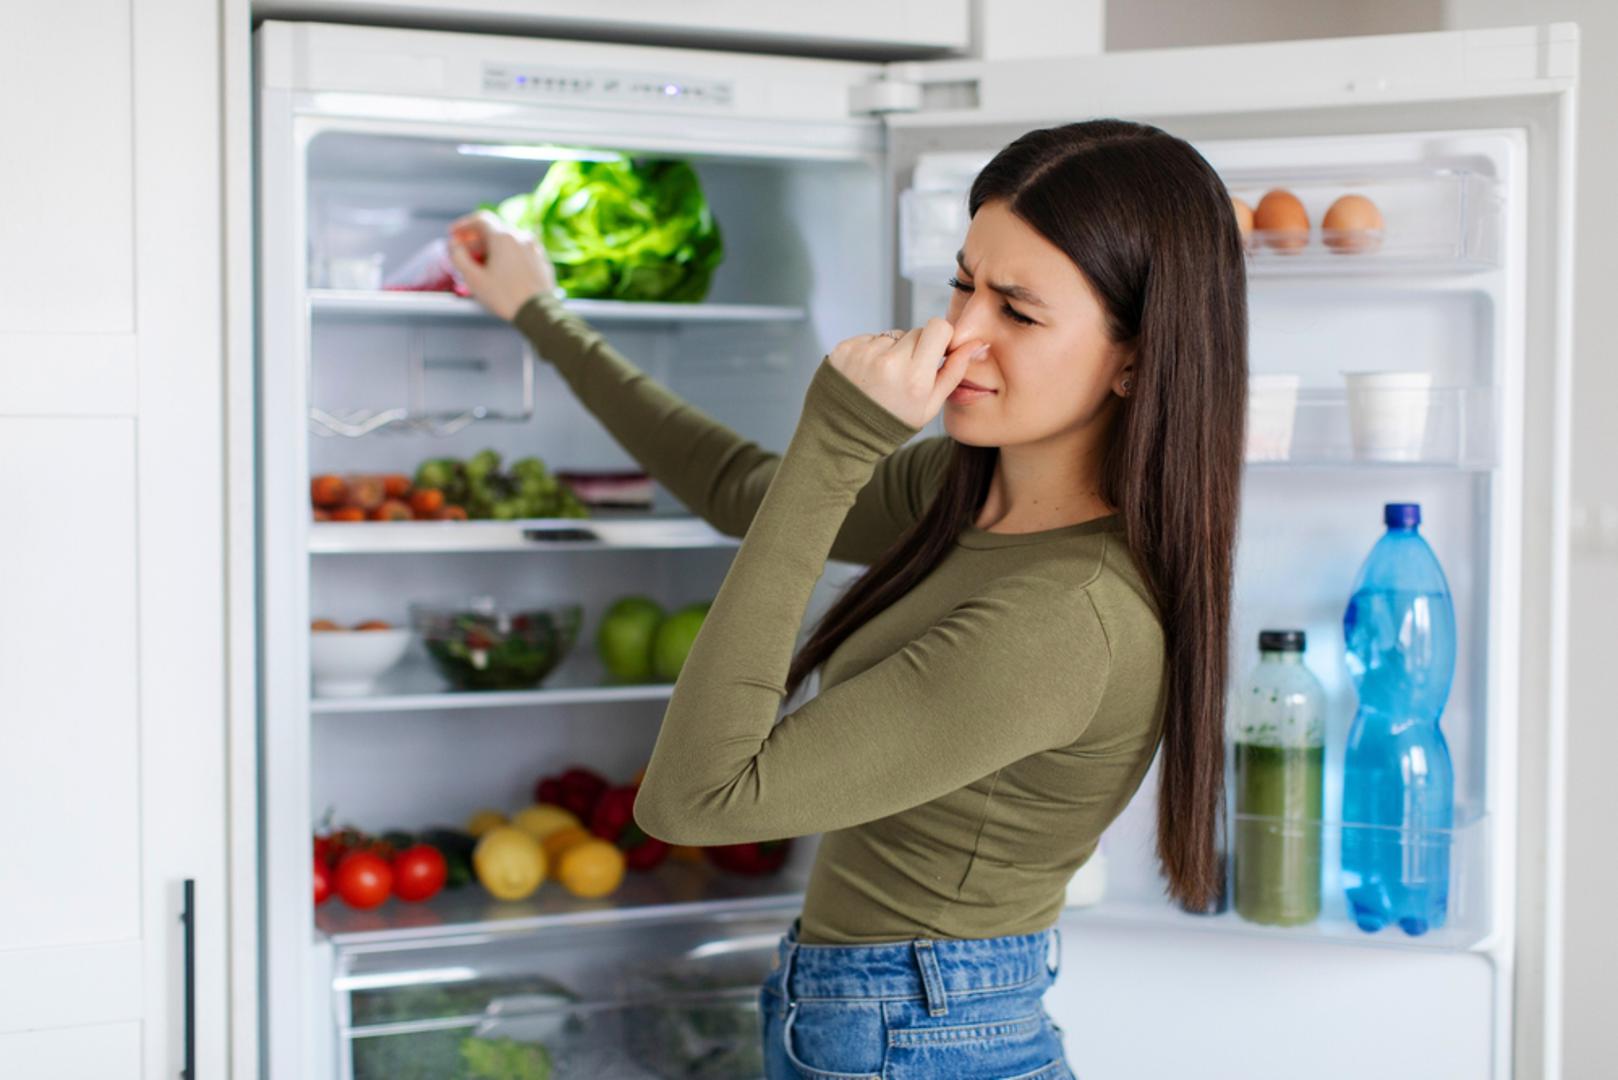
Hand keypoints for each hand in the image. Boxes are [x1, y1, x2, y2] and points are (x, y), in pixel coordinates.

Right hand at [446, 210, 558, 321]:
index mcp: (503, 237)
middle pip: (494, 230)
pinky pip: (521, 252)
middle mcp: (521, 237)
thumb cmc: (506, 297)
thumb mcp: (474, 279)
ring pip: (508, 241)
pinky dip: (508, 255)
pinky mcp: (542, 261)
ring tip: (481, 263)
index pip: (480, 219)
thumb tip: (454, 246)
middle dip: (475, 239)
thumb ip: (459, 258)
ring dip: (492, 248)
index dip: (463, 225)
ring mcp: (535, 248)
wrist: (539, 313)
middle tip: (463, 252)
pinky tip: (501, 270)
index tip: (453, 234)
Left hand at [826, 319, 986, 428]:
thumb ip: (955, 372)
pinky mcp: (844, 350)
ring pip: (891, 335)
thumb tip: (977, 344)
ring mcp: (864, 354)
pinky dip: (870, 352)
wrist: (842, 435)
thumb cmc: (891, 423)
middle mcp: (889, 362)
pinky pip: (868, 339)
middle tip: (904, 375)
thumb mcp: (929, 406)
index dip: (940, 338)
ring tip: (882, 379)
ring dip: (891, 350)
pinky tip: (865, 376)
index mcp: (915, 377)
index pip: (938, 327)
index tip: (935, 353)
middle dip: (915, 348)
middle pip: (915, 331)